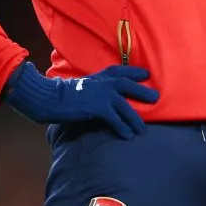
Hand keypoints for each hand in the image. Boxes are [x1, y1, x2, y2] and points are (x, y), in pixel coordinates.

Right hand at [3, 62, 158, 138]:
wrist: (50, 97)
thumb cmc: (61, 94)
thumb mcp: (80, 86)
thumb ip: (93, 88)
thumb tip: (100, 97)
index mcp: (98, 76)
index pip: (120, 70)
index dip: (134, 72)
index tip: (146, 75)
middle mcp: (103, 83)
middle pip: (128, 85)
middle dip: (143, 91)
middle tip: (156, 98)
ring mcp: (101, 94)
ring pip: (125, 106)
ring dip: (135, 118)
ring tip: (141, 129)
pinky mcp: (98, 108)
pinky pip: (115, 119)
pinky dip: (122, 128)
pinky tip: (127, 135)